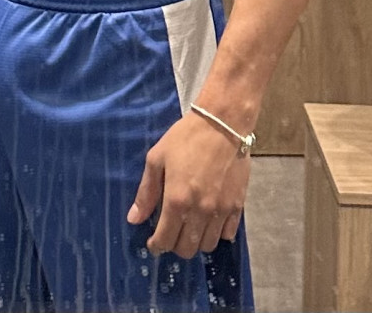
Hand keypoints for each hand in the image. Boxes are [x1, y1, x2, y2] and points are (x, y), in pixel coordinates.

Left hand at [126, 111, 249, 258]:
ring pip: (208, 245)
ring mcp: (220, 211)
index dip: (156, 246)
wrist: (223, 123)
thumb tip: (134, 219)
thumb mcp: (157, 158)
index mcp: (177, 201)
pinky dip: (217, 233)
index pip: (165, 240)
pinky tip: (210, 221)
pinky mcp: (237, 205)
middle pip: (186, 249)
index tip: (153, 243)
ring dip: (196, 241)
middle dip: (174, 245)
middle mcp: (199, 212)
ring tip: (190, 228)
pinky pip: (227, 234)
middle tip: (171, 232)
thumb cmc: (186, 137)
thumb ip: (146, 192)